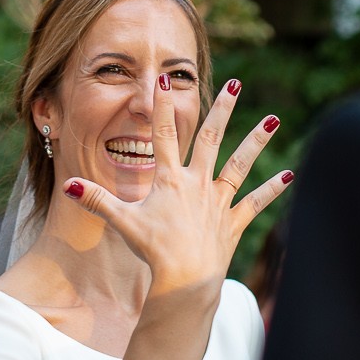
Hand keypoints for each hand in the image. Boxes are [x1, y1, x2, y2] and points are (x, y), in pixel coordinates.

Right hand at [62, 76, 291, 299]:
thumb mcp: (122, 221)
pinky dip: (272, 189)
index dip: (163, 105)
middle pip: (211, 139)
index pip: (165, 134)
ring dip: (255, 142)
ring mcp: (218, 202)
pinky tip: (290, 176)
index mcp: (169, 178)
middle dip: (222, 109)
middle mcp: (197, 183)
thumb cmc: (152, 250)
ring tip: (272, 121)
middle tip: (235, 83)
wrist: (184, 280)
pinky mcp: (233, 222)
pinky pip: (255, 202)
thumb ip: (96, 200)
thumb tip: (69, 184)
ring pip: (239, 165)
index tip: (165, 79)